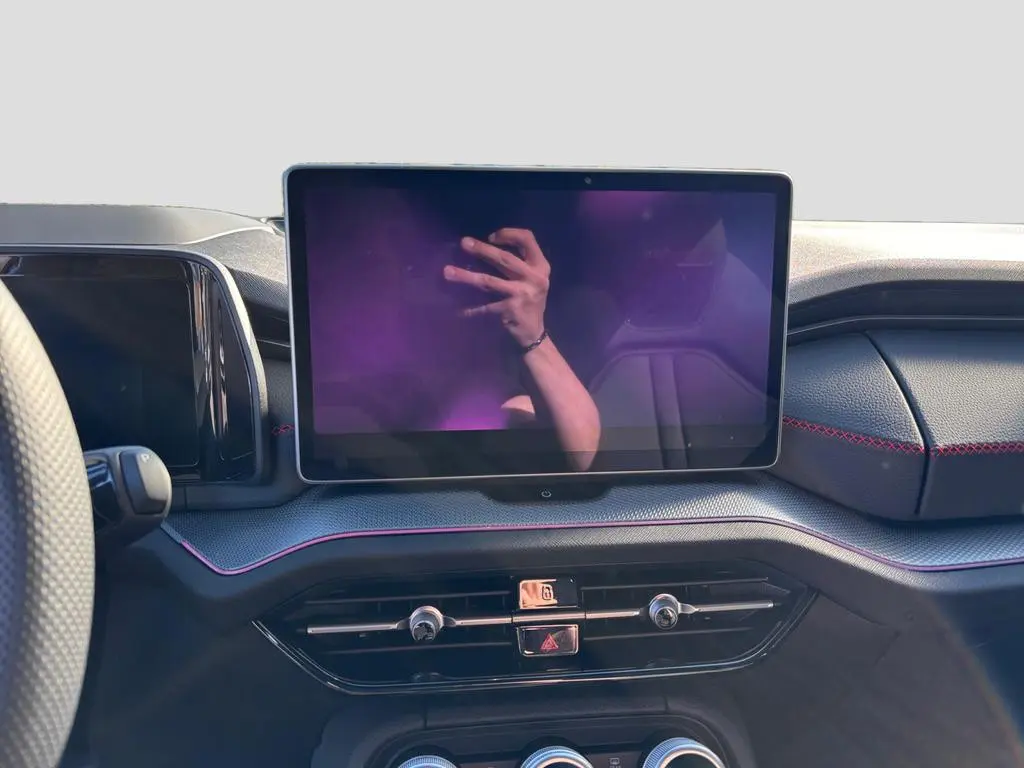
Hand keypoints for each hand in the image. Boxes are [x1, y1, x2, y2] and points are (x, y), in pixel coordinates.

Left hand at [443, 228, 550, 347]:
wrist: (534, 333)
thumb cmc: (529, 299)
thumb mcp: (533, 278)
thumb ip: (519, 262)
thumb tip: (485, 246)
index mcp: (540, 266)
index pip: (528, 239)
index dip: (509, 234)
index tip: (491, 237)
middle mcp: (534, 278)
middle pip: (505, 258)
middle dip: (482, 249)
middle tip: (463, 243)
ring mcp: (522, 294)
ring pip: (489, 281)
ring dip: (466, 276)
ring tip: (447, 272)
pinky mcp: (511, 310)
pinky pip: (485, 307)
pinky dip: (470, 309)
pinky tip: (457, 309)